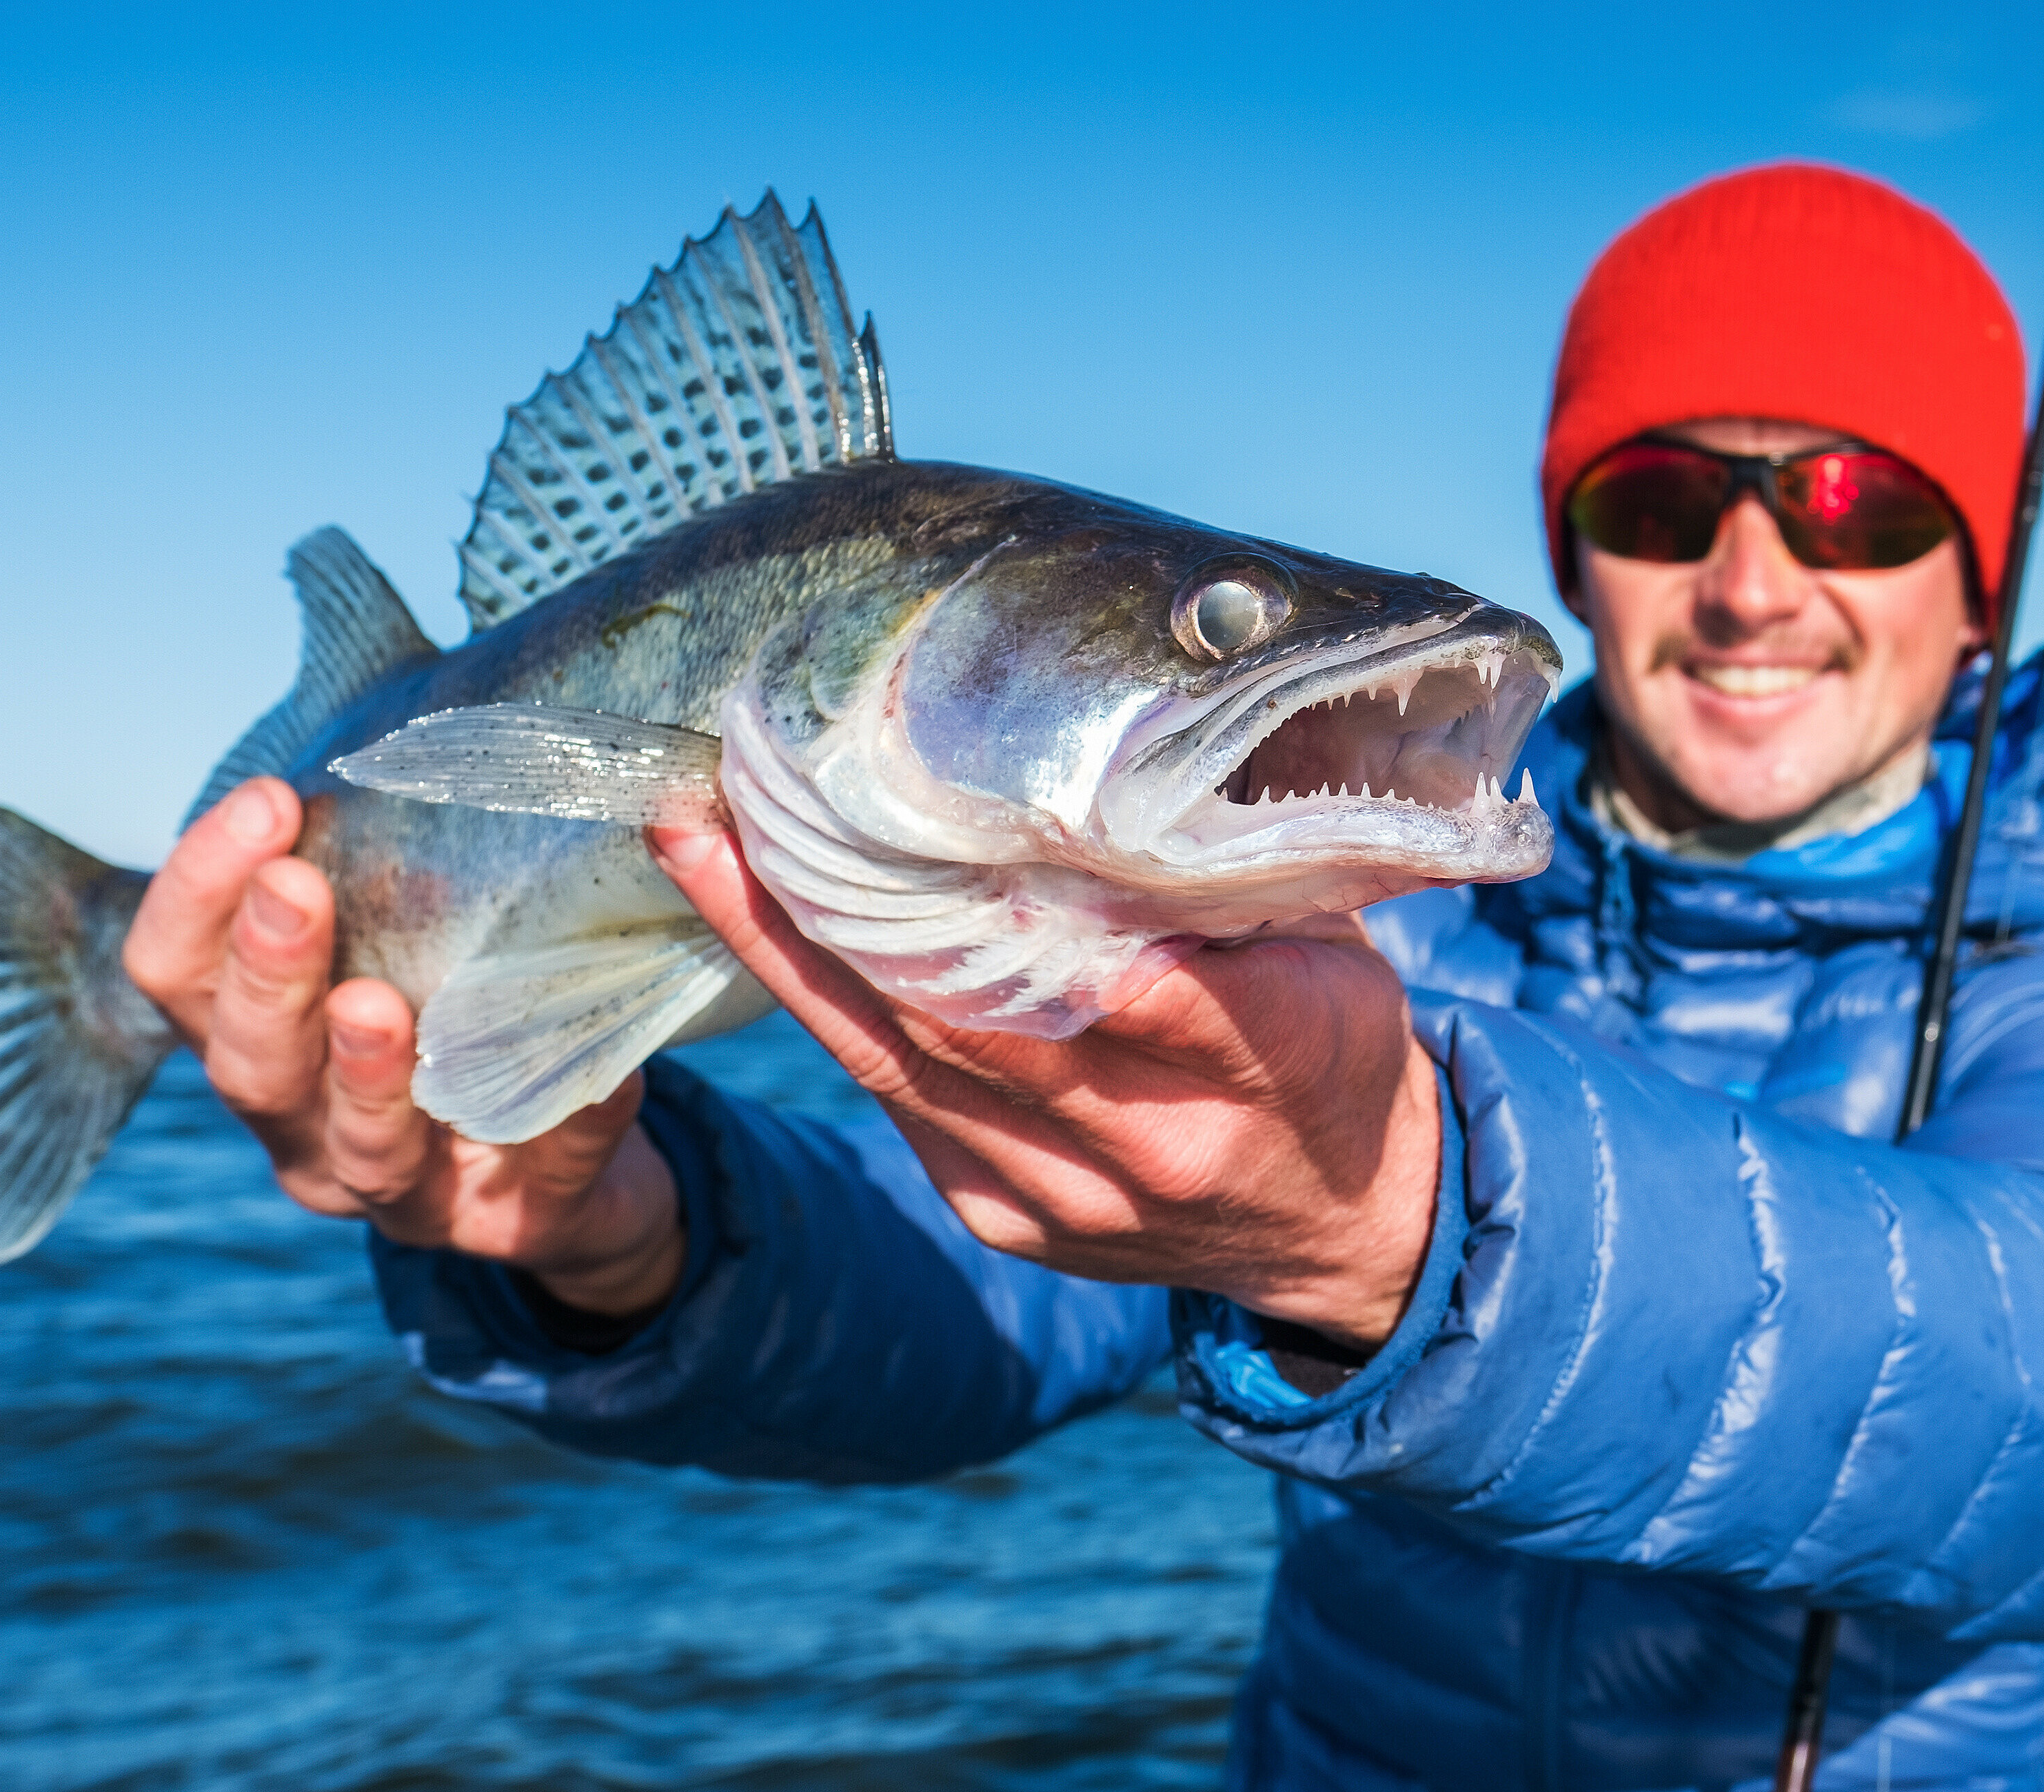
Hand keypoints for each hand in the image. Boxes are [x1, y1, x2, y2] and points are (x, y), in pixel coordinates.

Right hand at [121, 778, 684, 1315]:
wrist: (586, 1150)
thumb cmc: (471, 995)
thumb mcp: (413, 903)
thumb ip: (376, 787)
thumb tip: (337, 583)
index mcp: (263, 1035)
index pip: (175, 970)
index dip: (200, 890)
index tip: (267, 798)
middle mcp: (305, 1123)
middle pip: (247, 1066)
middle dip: (267, 975)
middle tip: (299, 888)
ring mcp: (403, 1191)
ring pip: (358, 1150)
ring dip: (364, 1077)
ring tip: (381, 1009)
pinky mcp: (510, 1226)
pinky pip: (535, 1180)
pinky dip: (564, 1124)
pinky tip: (600, 1077)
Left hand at [647, 828, 1439, 1348]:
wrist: (1343, 1228)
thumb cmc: (1335, 1053)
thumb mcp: (1338, 955)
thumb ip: (1230, 882)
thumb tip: (1103, 768)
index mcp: (1263, 1063)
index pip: (1133, 978)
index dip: (1004, 899)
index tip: (893, 798)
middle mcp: (1146, 1148)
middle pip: (962, 1019)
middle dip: (830, 906)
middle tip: (732, 794)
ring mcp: (1060, 1198)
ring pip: (896, 1064)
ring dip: (786, 954)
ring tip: (700, 844)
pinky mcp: (1001, 1217)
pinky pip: (895, 1102)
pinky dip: (832, 1011)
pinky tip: (769, 928)